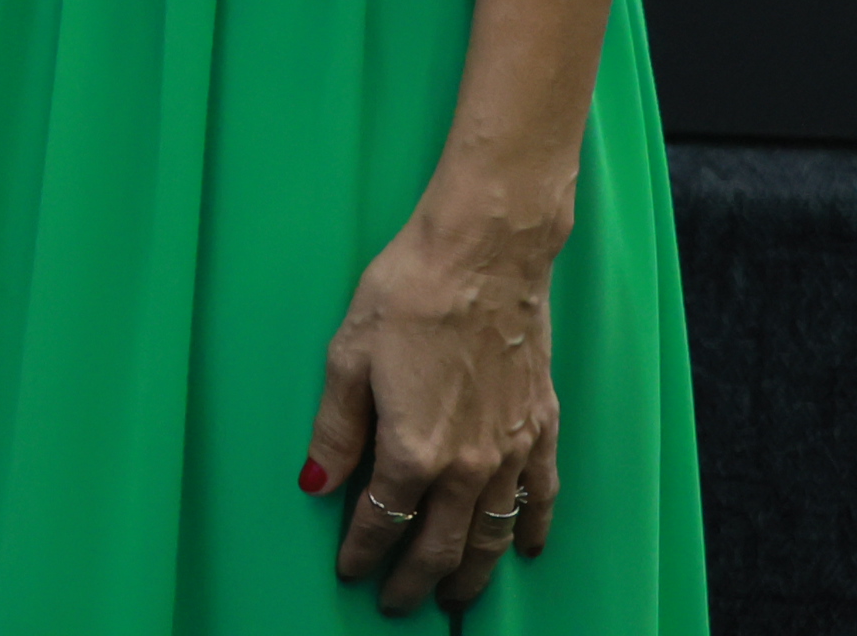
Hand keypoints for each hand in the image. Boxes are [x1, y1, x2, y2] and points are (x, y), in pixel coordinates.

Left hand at [305, 198, 565, 612]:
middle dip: (415, 581)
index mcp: (413, 449)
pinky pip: (541, 498)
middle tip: (397, 604)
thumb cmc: (409, 293)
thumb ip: (336, 431)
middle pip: (441, 545)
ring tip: (454, 599)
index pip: (382, 521)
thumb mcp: (348, 357)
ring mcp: (511, 450)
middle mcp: (468, 464)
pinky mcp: (542, 428)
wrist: (484, 256)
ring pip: (493, 536)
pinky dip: (532, 530)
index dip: (362, 552)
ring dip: (472, 574)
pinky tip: (526, 550)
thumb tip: (314, 484)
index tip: (350, 571)